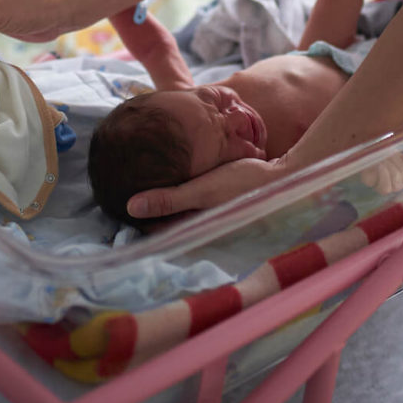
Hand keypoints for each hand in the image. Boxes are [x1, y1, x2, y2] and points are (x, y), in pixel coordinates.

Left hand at [127, 156, 288, 221]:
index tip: (118, 202)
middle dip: (151, 208)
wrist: (284, 175)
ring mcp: (214, 212)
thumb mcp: (203, 190)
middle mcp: (203, 224)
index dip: (139, 219)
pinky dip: (184, 188)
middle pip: (169, 220)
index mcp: (196, 226)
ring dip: (168, 197)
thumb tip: (129, 207)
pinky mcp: (222, 198)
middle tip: (126, 187)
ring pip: (182, 208)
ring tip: (145, 178)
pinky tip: (179, 173)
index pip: (158, 229)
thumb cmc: (244, 184)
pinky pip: (196, 196)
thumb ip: (169, 199)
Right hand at [359, 151, 402, 194]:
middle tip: (384, 157)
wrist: (379, 159)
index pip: (386, 188)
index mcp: (382, 188)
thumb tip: (379, 166)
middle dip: (390, 165)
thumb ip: (369, 170)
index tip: (379, 165)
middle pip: (396, 177)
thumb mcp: (366, 168)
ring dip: (397, 160)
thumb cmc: (370, 165)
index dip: (383, 176)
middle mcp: (395, 187)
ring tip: (390, 154)